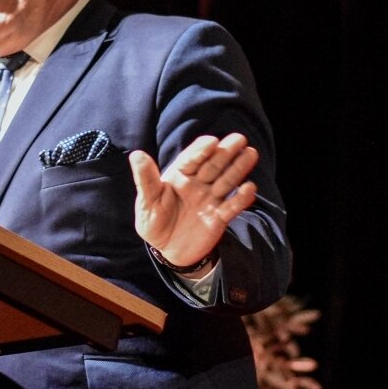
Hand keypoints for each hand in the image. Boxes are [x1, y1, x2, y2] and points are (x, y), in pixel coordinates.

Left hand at [129, 132, 259, 270]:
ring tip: (251, 154)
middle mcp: (198, 184)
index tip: (211, 141)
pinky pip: (231, 207)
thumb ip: (145, 180)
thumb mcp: (147, 202)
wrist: (168, 250)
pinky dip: (241, 199)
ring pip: (226, 181)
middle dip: (226, 152)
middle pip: (214, 165)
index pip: (192, 159)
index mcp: (179, 176)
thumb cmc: (154, 222)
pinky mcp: (219, 217)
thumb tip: (136, 154)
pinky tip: (250, 188)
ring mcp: (210, 199)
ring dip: (238, 168)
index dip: (201, 150)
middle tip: (240, 138)